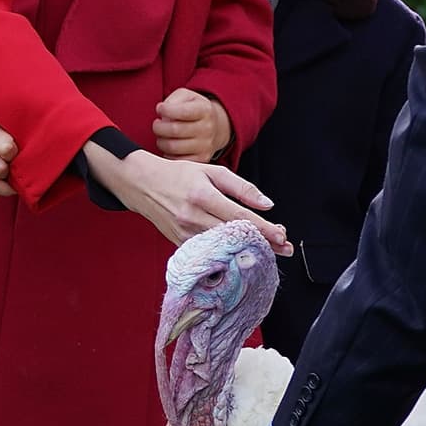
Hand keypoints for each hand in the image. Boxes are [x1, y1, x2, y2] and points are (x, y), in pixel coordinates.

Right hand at [82, 144, 292, 254]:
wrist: (141, 184)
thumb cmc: (178, 175)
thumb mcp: (210, 171)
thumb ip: (241, 187)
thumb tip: (267, 203)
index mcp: (202, 196)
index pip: (239, 216)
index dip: (263, 228)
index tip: (282, 235)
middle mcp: (192, 217)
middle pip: (234, 236)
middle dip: (262, 243)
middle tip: (285, 249)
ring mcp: (184, 234)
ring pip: (223, 248)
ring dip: (248, 250)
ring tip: (270, 252)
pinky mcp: (179, 243)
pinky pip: (209, 252)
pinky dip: (228, 254)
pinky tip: (243, 254)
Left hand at [153, 87, 231, 160]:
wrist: (215, 128)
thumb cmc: (195, 110)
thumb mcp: (187, 96)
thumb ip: (173, 99)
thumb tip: (162, 110)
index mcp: (205, 110)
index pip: (182, 112)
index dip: (165, 110)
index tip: (160, 109)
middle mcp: (207, 129)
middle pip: (174, 130)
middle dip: (158, 127)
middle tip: (157, 124)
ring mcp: (205, 146)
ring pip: (172, 147)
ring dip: (161, 141)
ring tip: (162, 135)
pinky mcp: (201, 159)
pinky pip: (176, 160)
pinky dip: (167, 153)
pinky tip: (169, 145)